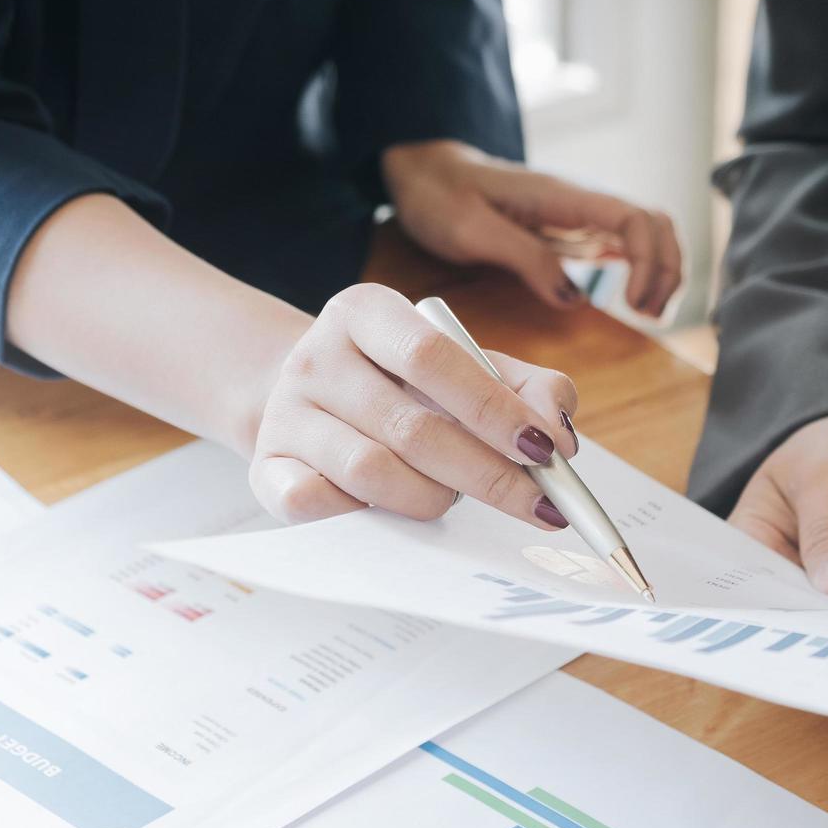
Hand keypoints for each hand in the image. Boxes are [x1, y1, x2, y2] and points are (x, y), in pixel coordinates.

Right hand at [249, 283, 579, 528]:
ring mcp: (285, 413)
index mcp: (367, 312)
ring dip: (434, 498)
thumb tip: (560, 434)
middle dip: (487, 474)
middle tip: (537, 504)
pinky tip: (392, 507)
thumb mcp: (470, 367)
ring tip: (455, 497)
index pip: (434, 357)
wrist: (308, 399)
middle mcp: (317, 356)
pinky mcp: (266, 466)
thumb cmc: (405, 386)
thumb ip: (530, 389)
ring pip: (374, 472)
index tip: (547, 451)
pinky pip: (322, 504)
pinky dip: (367, 514)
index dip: (494, 408)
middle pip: (412, 426)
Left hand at [381, 139, 682, 316]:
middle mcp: (580, 202)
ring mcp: (579, 217)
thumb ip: (524, 259)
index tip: (633, 304)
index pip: (634, 218)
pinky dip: (642, 271)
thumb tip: (575, 298)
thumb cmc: (441, 193)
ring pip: (647, 233)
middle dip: (667, 268)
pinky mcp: (571, 233)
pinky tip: (633, 300)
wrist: (424, 172)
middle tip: (647, 313)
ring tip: (647, 311)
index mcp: (561, 195)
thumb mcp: (471, 229)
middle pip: (655, 223)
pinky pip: (624, 246)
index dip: (650, 261)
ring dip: (661, 270)